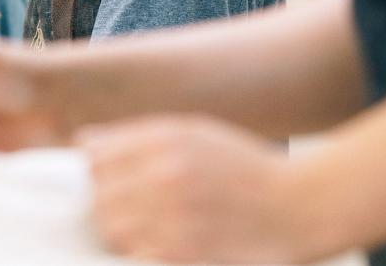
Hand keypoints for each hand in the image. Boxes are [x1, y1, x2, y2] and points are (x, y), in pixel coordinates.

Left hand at [77, 115, 321, 264]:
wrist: (301, 206)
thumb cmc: (247, 168)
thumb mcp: (197, 133)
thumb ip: (139, 136)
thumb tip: (84, 143)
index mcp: (167, 138)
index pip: (96, 157)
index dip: (100, 173)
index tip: (115, 182)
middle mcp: (165, 173)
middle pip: (99, 195)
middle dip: (108, 205)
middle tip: (134, 211)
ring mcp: (173, 215)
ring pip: (112, 229)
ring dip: (123, 232)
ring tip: (151, 230)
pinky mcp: (183, 253)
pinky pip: (138, 255)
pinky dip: (144, 252)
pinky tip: (168, 245)